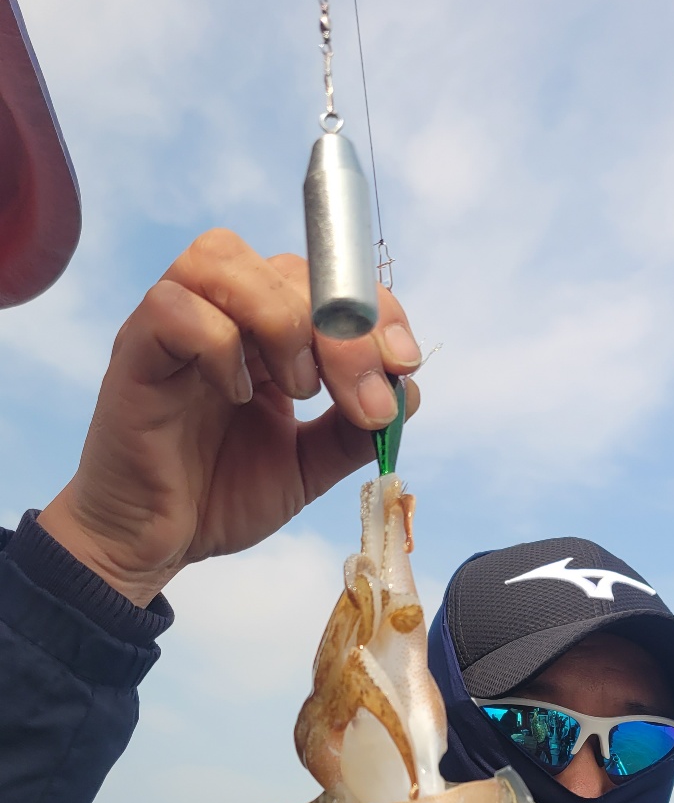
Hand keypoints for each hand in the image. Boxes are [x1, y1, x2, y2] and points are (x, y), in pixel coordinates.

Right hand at [39, 228, 420, 605]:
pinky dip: (218, 344)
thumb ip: (352, 431)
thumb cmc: (219, 496)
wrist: (153, 543)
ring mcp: (175, 325)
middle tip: (357, 396)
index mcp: (267, 332)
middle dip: (342, 328)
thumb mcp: (308, 467)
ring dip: (280, 319)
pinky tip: (237, 395)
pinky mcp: (136, 350)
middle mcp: (222, 313)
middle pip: (287, 266)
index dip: (374, 308)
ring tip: (297, 390)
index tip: (403, 362)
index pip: (327, 279)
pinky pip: (174, 308)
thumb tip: (408, 392)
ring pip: (224, 259)